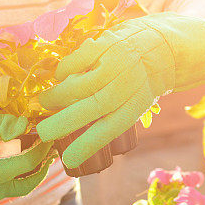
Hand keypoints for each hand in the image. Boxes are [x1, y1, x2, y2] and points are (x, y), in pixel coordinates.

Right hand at [0, 113, 52, 204]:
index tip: (49, 137)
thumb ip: (9, 126)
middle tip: (48, 154)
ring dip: (26, 175)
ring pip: (15, 190)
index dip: (43, 148)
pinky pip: (0, 191)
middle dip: (41, 168)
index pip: (31, 162)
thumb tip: (28, 126)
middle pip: (28, 184)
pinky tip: (11, 166)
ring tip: (33, 159)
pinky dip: (11, 180)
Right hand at [36, 13, 204, 167]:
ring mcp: (115, 63)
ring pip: (78, 85)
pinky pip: (75, 62)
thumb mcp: (136, 103)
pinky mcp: (105, 44)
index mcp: (135, 105)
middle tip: (42, 133)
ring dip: (56, 97)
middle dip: (61, 124)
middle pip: (89, 109)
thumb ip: (112, 117)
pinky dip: (63, 72)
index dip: (86, 147)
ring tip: (46, 102)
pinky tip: (59, 78)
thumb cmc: (141, 83)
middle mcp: (126, 85)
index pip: (108, 131)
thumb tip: (78, 143)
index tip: (67, 159)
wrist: (162, 46)